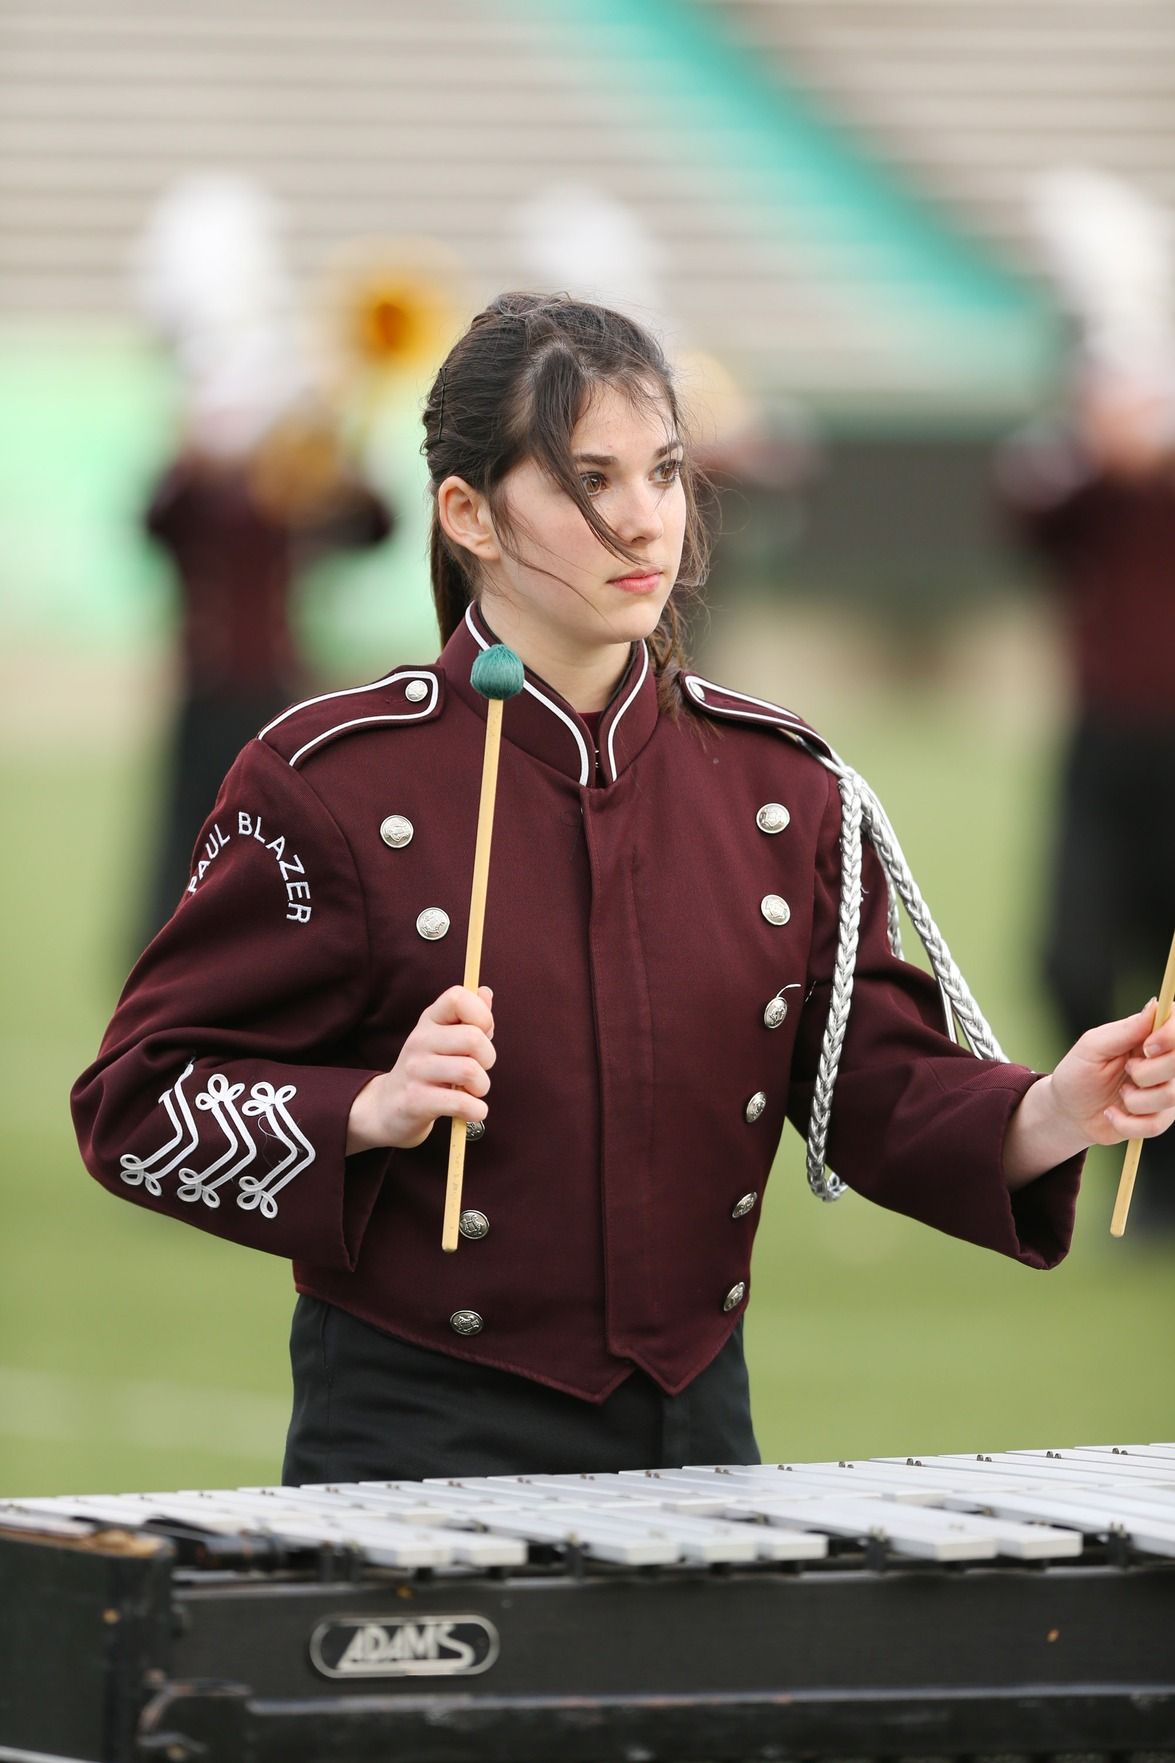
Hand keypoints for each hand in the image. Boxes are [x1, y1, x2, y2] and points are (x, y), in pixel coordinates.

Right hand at [346, 985, 494, 1153]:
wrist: (389, 1107)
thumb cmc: (429, 1070)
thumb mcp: (446, 1039)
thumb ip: (470, 1018)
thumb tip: (486, 993)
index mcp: (430, 1020)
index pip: (457, 997)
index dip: (481, 1014)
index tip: (483, 1034)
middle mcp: (419, 1039)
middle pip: (473, 1037)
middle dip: (488, 1058)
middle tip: (479, 1070)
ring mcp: (415, 1069)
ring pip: (470, 1071)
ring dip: (482, 1086)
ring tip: (473, 1091)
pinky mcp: (416, 1100)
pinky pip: (460, 1102)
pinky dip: (476, 1110)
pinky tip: (472, 1110)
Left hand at [1004, 1000, 1174, 1187]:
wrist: (1068, 1112)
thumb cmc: (1078, 1072)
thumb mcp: (1093, 1046)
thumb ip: (1125, 1030)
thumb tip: (1155, 1006)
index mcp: (1150, 1037)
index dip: (1170, 1037)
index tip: (1146, 1047)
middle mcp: (1164, 1063)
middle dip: (1147, 1073)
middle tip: (1126, 1070)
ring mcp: (1165, 1091)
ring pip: (1170, 1096)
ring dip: (1134, 1099)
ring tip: (1119, 1093)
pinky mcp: (1159, 1118)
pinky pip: (1155, 1124)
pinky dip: (1126, 1122)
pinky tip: (1113, 1114)